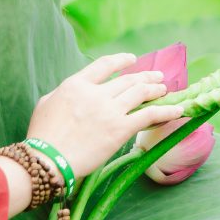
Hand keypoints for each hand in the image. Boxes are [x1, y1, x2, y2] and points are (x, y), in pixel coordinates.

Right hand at [26, 53, 184, 177]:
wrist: (48, 160)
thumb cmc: (42, 135)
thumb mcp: (46, 103)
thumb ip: (64, 92)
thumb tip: (75, 91)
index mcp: (77, 84)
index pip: (104, 65)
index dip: (121, 60)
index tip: (132, 60)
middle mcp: (96, 93)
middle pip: (128, 79)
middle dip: (146, 76)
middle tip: (158, 76)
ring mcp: (110, 110)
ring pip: (140, 93)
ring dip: (156, 89)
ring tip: (166, 89)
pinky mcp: (120, 129)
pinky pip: (149, 115)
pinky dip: (166, 111)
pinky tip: (177, 109)